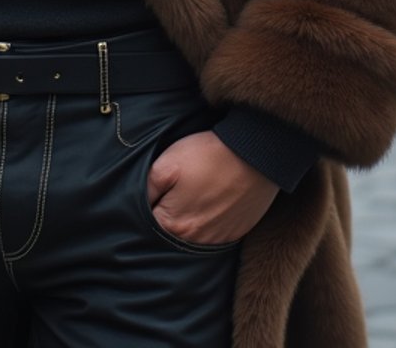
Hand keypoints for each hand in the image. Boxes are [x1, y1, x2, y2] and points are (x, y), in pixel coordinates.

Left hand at [146, 131, 277, 245]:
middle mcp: (195, 240)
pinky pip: (215, 233)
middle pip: (170, 233)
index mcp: (174, 225)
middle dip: (168, 214)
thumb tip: (141, 203)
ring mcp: (218, 239)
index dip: (148, 206)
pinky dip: (210, 221)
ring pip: (193, 235)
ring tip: (195, 194)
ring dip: (190, 219)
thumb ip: (147, 188)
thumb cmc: (208, 155)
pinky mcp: (235, 233)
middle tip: (175, 191)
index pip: (147, 224)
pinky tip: (213, 201)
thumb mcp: (167, 162)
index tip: (155, 192)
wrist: (254, 154)